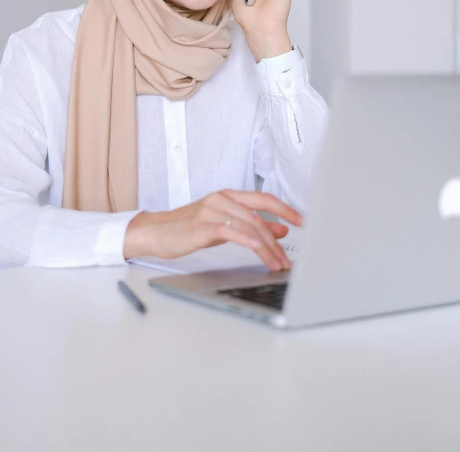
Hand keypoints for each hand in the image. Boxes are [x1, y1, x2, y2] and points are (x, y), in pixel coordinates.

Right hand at [123, 190, 302, 270]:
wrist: (157, 232)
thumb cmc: (189, 227)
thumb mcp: (224, 225)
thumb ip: (251, 226)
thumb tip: (280, 230)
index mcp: (228, 196)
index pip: (263, 198)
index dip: (285, 208)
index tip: (302, 220)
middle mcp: (221, 199)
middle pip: (258, 215)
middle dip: (276, 239)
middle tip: (287, 257)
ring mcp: (210, 211)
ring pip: (248, 225)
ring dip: (266, 247)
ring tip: (276, 263)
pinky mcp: (202, 226)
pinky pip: (231, 232)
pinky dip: (248, 242)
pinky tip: (258, 252)